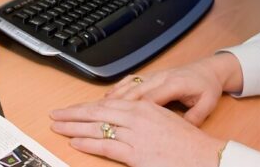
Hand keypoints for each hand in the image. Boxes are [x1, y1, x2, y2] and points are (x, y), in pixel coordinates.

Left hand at [50, 98, 222, 166]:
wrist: (203, 155)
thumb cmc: (186, 142)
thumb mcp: (162, 120)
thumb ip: (142, 118)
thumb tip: (122, 120)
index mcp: (144, 107)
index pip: (107, 105)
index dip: (85, 107)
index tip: (71, 108)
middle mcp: (138, 117)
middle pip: (98, 112)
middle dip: (74, 114)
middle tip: (56, 115)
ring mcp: (136, 135)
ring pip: (98, 127)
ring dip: (75, 127)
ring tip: (59, 127)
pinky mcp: (137, 153)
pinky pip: (107, 146)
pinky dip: (89, 143)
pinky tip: (76, 142)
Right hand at [105, 53, 241, 125]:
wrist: (209, 70)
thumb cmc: (207, 87)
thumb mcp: (207, 103)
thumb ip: (196, 117)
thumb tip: (183, 129)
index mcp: (174, 84)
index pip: (150, 98)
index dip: (134, 109)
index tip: (120, 121)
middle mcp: (161, 77)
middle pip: (134, 91)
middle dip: (114, 103)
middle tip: (97, 114)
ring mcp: (155, 75)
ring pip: (129, 85)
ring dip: (112, 96)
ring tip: (94, 107)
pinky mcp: (151, 75)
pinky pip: (131, 80)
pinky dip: (118, 88)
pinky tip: (106, 98)